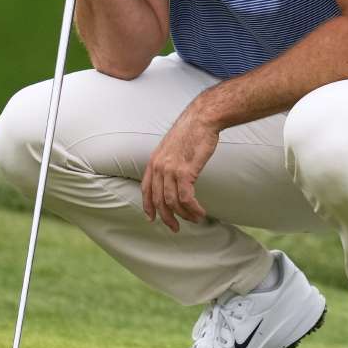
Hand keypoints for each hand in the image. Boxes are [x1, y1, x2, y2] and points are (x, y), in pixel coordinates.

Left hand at [141, 107, 218, 232]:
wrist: (202, 119)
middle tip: (176, 228)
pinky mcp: (186, 171)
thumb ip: (168, 161)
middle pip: (159, 200)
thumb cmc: (191, 131)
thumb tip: (173, 175)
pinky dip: (193, 209)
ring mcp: (171, 169)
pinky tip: (201, 212)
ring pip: (173, 202)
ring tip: (195, 219)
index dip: (148, 206)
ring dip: (185, 215)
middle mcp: (159, 167)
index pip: (146, 189)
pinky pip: (186, 198)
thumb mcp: (172, 146)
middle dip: (167, 218)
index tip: (152, 218)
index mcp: (154, 161)